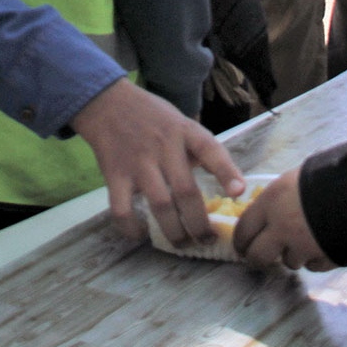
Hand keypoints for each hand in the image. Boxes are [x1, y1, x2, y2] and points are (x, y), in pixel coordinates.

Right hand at [70, 77, 243, 244]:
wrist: (107, 102)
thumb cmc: (151, 116)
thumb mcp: (181, 123)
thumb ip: (201, 149)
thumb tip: (228, 184)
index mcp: (184, 131)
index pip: (210, 149)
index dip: (226, 172)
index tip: (238, 192)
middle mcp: (163, 146)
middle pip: (186, 191)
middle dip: (199, 223)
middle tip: (207, 240)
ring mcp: (138, 162)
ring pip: (160, 206)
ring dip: (174, 232)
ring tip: (182, 244)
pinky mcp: (115, 174)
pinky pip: (122, 209)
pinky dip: (132, 228)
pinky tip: (142, 234)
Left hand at [233, 168, 333, 270]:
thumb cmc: (329, 177)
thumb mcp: (295, 179)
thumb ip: (277, 199)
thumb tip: (267, 213)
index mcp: (271, 202)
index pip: (243, 230)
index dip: (241, 241)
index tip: (242, 246)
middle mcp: (281, 227)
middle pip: (258, 255)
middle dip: (258, 258)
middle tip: (263, 258)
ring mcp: (302, 247)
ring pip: (288, 262)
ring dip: (293, 255)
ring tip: (305, 240)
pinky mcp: (322, 260)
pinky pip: (312, 267)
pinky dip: (314, 260)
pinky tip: (322, 245)